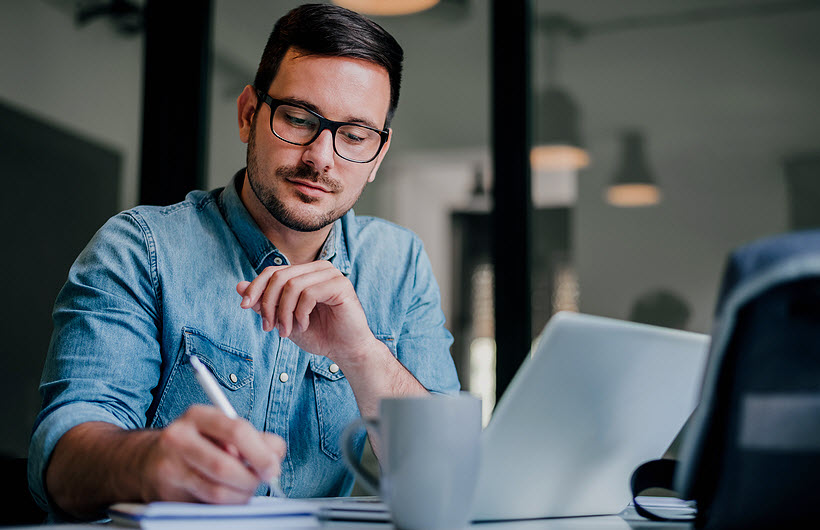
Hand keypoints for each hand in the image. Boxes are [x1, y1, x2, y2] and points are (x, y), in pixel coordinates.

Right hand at [140, 405, 284, 503]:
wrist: (149, 461)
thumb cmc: (198, 444)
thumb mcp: (223, 431)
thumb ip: (256, 439)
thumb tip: (276, 455)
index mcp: (199, 415)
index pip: (237, 431)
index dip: (261, 453)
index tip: (273, 468)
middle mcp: (179, 437)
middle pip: (226, 465)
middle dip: (251, 479)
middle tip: (261, 482)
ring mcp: (169, 466)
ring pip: (217, 490)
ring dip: (240, 495)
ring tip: (244, 490)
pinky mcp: (166, 492)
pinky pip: (206, 504)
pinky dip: (225, 504)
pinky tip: (227, 496)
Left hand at [236, 261, 377, 361]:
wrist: (346, 351)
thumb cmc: (319, 334)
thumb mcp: (285, 319)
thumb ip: (265, 303)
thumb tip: (239, 286)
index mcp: (306, 272)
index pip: (274, 271)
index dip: (256, 287)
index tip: (245, 307)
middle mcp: (319, 268)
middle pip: (280, 276)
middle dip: (269, 304)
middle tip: (269, 327)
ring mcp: (331, 274)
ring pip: (292, 285)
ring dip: (284, 312)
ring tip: (287, 331)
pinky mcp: (340, 285)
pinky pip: (308, 293)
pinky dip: (300, 313)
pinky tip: (304, 325)